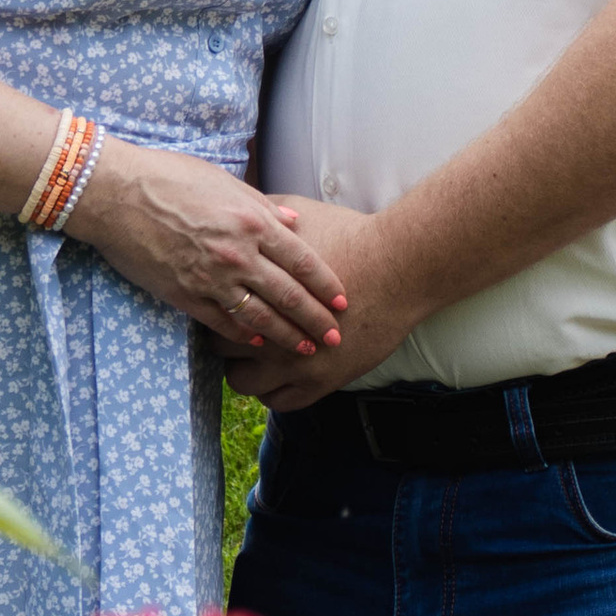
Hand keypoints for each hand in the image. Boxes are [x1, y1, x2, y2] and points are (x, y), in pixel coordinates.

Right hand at [80, 144, 350, 354]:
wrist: (117, 194)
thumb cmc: (170, 177)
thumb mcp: (224, 182)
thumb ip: (263, 206)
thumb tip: (294, 222)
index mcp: (252, 221)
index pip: (303, 260)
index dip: (327, 284)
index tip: (344, 300)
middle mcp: (238, 253)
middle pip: (289, 295)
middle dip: (317, 319)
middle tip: (336, 337)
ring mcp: (211, 278)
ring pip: (261, 317)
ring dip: (288, 336)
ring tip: (307, 349)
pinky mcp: (185, 294)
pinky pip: (223, 322)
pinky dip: (245, 335)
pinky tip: (261, 344)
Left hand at [222, 202, 418, 409]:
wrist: (399, 266)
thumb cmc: (351, 235)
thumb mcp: (299, 213)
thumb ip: (263, 217)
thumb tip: (240, 213)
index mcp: (259, 290)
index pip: (216, 309)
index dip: (216, 307)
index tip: (224, 304)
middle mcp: (270, 330)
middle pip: (221, 348)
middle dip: (226, 338)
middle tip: (235, 330)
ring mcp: (294, 362)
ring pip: (243, 383)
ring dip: (246, 370)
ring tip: (254, 358)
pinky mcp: (320, 382)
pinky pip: (278, 402)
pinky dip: (272, 391)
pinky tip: (276, 375)